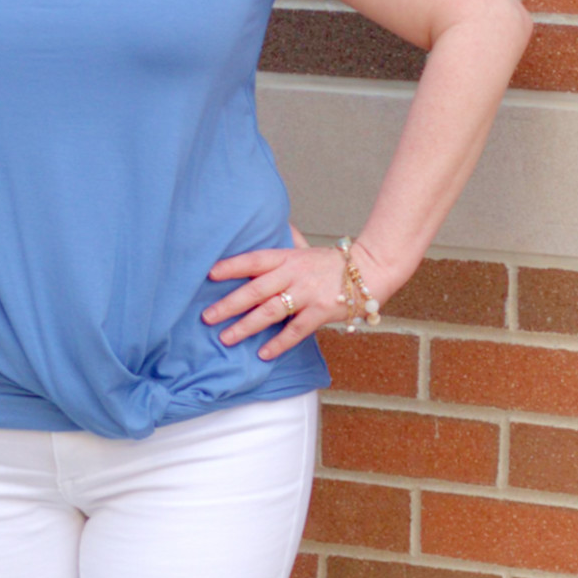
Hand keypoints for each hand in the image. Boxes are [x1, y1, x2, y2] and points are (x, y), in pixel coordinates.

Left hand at [204, 225, 354, 360]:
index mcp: (287, 258)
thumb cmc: (334, 262)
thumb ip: (289, 242)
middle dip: (229, 304)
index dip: (232, 266)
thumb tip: (277, 224)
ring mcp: (307, 293)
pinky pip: (296, 330)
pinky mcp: (321, 312)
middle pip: (255, 290)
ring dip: (246, 326)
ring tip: (226, 338)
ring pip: (270, 311)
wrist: (370, 270)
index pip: (254, 260)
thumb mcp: (307, 248)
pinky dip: (279, 343)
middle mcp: (294, 274)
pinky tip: (263, 353)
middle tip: (207, 317)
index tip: (210, 274)